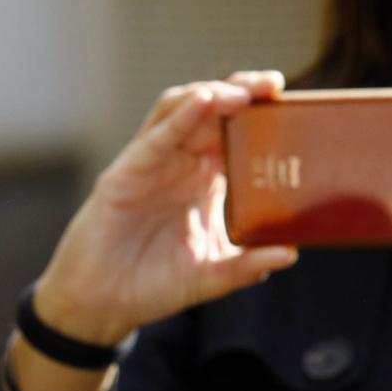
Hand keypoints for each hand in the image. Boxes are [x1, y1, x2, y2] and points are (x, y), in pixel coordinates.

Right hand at [30, 73, 299, 346]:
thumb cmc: (152, 285)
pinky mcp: (125, 173)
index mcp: (204, 181)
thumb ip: (247, 264)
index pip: (235, 132)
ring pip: (180, 110)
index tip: (290, 104)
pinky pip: (155, 137)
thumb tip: (290, 253)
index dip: (260, 113)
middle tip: (272, 85)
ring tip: (242, 92)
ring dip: (212, 94)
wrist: (101, 305)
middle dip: (242, 91)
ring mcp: (151, 164)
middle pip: (211, 110)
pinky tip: (203, 102)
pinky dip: (180, 117)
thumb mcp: (210, 276)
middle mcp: (179, 165)